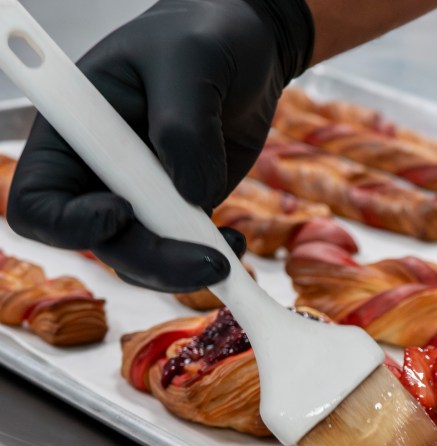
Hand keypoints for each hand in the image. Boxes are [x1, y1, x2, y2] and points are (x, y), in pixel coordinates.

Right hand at [6, 0, 312, 292]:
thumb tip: (193, 193)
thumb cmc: (201, 37)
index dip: (71, 222)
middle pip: (102, 243)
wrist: (247, 47)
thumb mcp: (189, 63)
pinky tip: (235, 243)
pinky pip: (184, 250)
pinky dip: (209, 256)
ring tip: (227, 256)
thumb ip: (184, 126)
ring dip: (182, 267)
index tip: (121, 212)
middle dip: (152, 259)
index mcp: (74, 132)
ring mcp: (144, 195)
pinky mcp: (182, 206)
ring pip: (144, 257)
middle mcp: (100, 172)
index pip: (40, 201)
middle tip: (207, 263)